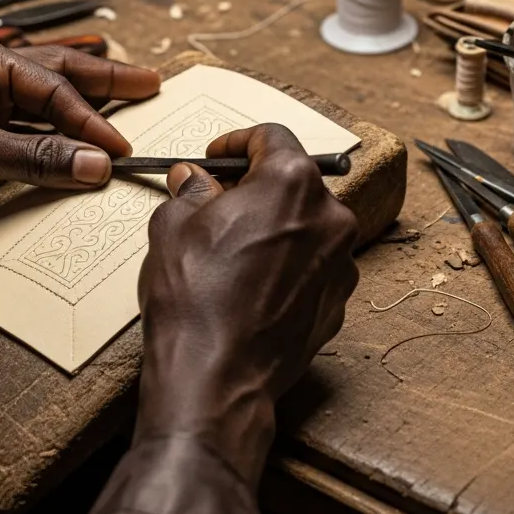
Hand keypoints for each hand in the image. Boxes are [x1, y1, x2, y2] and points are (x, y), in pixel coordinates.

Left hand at [0, 31, 160, 241]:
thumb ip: (38, 156)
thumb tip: (98, 164)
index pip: (51, 85)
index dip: (92, 118)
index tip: (122, 148)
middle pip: (55, 76)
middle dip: (104, 81)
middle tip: (151, 82)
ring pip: (41, 102)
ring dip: (81, 108)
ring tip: (126, 97)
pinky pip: (23, 132)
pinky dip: (52, 137)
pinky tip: (75, 137)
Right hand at [137, 124, 358, 481]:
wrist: (216, 376)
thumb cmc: (195, 298)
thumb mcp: (173, 226)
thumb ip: (189, 191)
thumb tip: (192, 180)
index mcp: (291, 183)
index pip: (271, 137)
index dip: (236, 142)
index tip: (216, 157)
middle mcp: (329, 217)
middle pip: (293, 182)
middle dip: (254, 187)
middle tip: (216, 203)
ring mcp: (340, 263)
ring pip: (304, 226)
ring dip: (273, 227)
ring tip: (230, 250)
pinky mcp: (338, 302)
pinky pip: (311, 266)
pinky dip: (285, 265)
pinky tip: (248, 284)